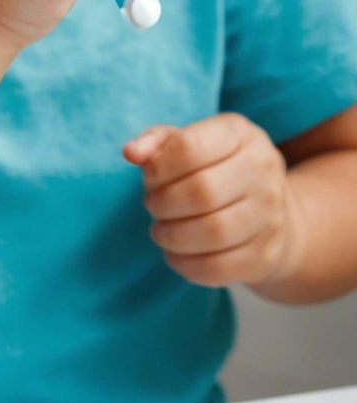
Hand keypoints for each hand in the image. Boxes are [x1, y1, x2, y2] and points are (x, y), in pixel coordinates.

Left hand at [124, 115, 297, 286]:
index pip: (190, 148)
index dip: (158, 168)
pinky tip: (176, 254)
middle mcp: (263, 172)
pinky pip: (220, 267)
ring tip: (161, 231)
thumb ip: (156, 141)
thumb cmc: (214, 169)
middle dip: (162, 203)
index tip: (149, 178)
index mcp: (239, 135)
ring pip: (214, 232)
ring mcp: (271, 216)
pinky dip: (186, 264)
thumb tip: (131, 153)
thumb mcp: (189, 142)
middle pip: (201, 192)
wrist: (270, 213)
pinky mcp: (266, 256)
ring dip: (172, 236)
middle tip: (152, 206)